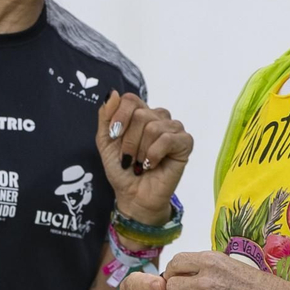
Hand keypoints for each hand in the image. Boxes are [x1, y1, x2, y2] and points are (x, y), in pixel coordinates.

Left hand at [96, 91, 192, 224]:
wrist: (133, 196)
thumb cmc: (121, 170)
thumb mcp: (105, 142)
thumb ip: (105, 116)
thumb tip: (112, 92)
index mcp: (140, 113)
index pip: (130, 99)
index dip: (119, 117)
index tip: (114, 136)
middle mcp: (158, 117)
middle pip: (141, 114)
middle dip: (129, 141)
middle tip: (129, 158)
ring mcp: (173, 128)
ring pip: (153, 127)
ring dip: (141, 151)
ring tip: (141, 164)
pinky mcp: (185, 143)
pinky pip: (168, 139)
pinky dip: (154, 154)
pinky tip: (152, 164)